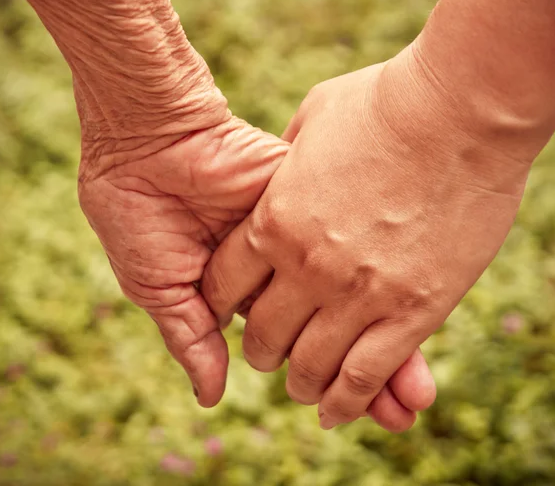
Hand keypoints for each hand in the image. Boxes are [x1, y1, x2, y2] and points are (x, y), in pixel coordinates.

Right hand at [78, 103, 434, 430]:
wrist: (142, 144)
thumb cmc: (136, 214)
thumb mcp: (160, 286)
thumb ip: (190, 336)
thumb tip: (213, 396)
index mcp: (250, 287)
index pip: (300, 338)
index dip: (329, 374)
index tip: (363, 411)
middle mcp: (284, 261)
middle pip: (338, 318)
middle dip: (370, 366)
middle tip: (405, 411)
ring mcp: (301, 228)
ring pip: (356, 284)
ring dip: (387, 331)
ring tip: (417, 390)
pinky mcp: (309, 191)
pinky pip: (352, 237)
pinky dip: (380, 277)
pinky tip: (414, 315)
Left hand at [202, 45, 530, 427]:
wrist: (458, 109)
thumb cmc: (382, 103)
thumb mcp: (312, 121)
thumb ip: (287, 158)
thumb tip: (280, 171)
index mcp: (274, 219)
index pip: (224, 286)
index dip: (221, 304)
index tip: (231, 311)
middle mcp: (308, 265)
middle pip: (262, 334)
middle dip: (259, 348)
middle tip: (267, 351)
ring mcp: (360, 292)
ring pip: (312, 366)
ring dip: (300, 382)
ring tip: (302, 385)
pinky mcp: (414, 309)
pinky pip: (367, 374)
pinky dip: (348, 401)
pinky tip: (338, 411)